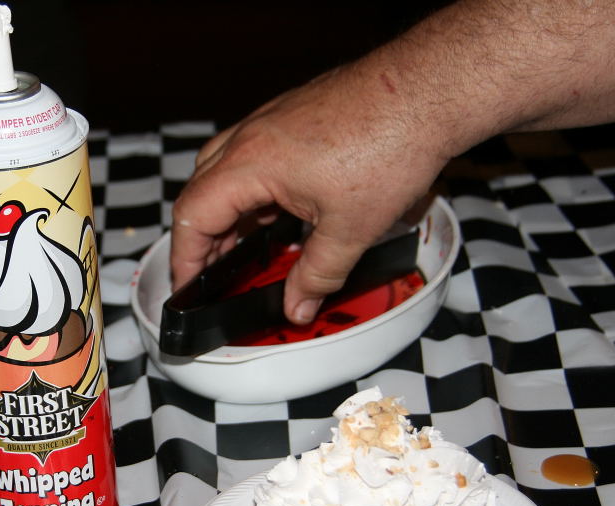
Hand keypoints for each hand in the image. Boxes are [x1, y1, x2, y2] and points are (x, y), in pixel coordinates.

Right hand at [171, 66, 449, 324]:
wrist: (429, 89)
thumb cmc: (392, 144)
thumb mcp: (351, 229)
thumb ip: (317, 274)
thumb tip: (296, 307)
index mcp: (250, 164)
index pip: (193, 217)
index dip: (186, 259)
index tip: (187, 288)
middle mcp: (251, 136)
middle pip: (201, 192)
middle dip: (202, 238)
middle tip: (214, 275)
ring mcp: (271, 120)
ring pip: (224, 169)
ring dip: (226, 209)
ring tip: (245, 245)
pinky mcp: (294, 112)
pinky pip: (252, 154)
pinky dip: (251, 186)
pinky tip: (279, 208)